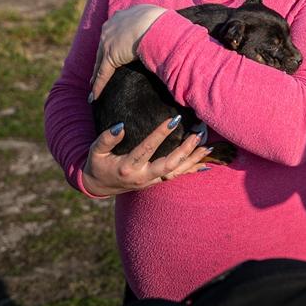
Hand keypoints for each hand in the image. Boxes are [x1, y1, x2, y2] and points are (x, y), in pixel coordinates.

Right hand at [82, 118, 213, 196]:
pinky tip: (207, 163)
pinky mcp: (157, 182)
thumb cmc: (98, 164)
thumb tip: (120, 127)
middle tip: (198, 134)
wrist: (98, 186)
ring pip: (177, 172)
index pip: (147, 149)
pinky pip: (177, 176)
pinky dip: (192, 169)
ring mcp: (151, 181)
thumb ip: (106, 139)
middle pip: (168, 165)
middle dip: (185, 150)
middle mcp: (142, 177)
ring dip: (194, 159)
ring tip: (209, 145)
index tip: (174, 119)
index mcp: (127, 167)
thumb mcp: (96, 152)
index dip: (160, 134)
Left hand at [90, 4, 166, 100]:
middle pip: (102, 47)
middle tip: (99, 67)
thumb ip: (151, 21)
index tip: (112, 47)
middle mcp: (109, 28)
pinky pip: (103, 74)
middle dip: (101, 57)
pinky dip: (98, 86)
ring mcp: (108, 43)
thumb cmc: (159, 20)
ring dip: (96, 74)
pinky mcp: (110, 57)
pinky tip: (94, 97)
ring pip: (100, 62)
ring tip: (93, 84)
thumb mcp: (153, 15)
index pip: (113, 32)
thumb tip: (162, 26)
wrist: (154, 24)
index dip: (112, 41)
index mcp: (120, 17)